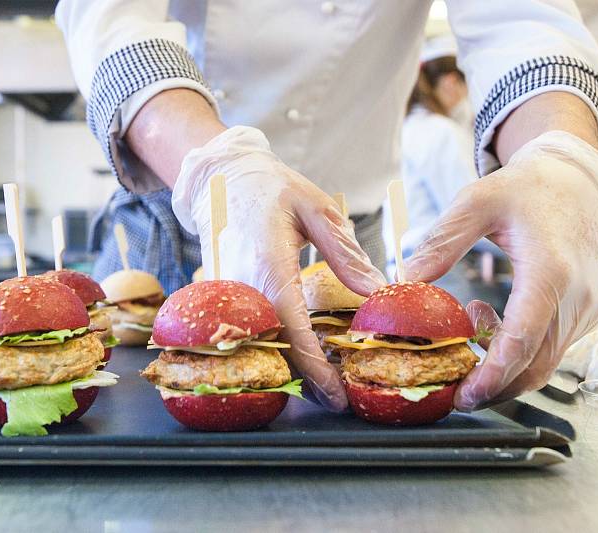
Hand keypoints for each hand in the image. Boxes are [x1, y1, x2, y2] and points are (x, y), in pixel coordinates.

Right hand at [173, 126, 384, 410]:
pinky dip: (278, 348)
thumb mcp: (316, 208)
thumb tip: (376, 292)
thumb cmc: (271, 188)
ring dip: (293, 369)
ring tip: (327, 385)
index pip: (292, 330)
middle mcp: (243, 288)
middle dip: (308, 380)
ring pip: (262, 345)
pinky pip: (252, 332)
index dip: (315, 369)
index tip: (338, 395)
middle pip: (276, 349)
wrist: (222, 179)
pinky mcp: (226, 298)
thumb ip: (344, 252)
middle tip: (341, 399)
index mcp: (268, 266)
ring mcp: (229, 296)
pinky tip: (303, 354)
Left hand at [405, 131, 597, 410]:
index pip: (524, 339)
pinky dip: (517, 351)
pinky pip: (551, 349)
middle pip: (535, 366)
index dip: (492, 374)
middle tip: (451, 391)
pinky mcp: (587, 314)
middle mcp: (577, 296)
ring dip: (500, 366)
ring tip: (466, 329)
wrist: (574, 185)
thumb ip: (441, 242)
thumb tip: (405, 280)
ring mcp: (587, 308)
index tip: (463, 394)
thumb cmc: (524, 190)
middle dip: (492, 387)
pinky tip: (488, 321)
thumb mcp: (475, 202)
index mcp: (551, 270)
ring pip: (544, 363)